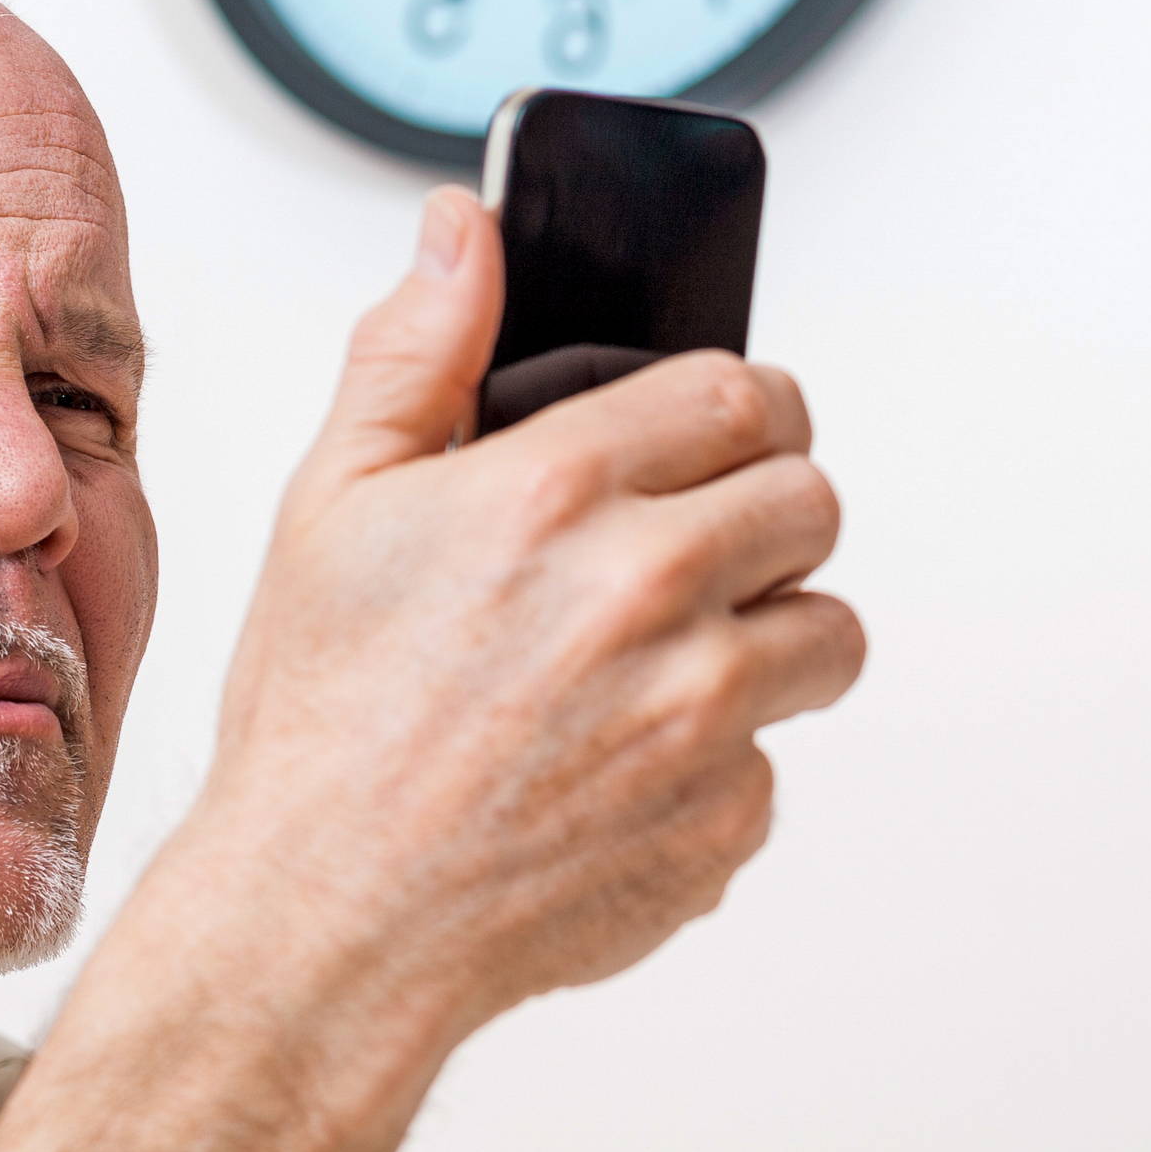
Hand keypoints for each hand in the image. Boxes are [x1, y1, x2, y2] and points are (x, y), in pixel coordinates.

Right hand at [194, 186, 862, 1038]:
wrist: (326, 922)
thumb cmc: (321, 718)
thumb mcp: (335, 503)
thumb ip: (418, 350)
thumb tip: (461, 228)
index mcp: (558, 491)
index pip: (744, 393)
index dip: (739, 412)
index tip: (719, 439)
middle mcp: (649, 593)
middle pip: (812, 501)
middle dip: (759, 518)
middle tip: (687, 558)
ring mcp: (702, 716)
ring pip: (829, 634)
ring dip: (769, 641)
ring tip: (663, 670)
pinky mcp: (726, 820)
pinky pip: (776, 763)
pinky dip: (718, 767)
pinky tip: (616, 776)